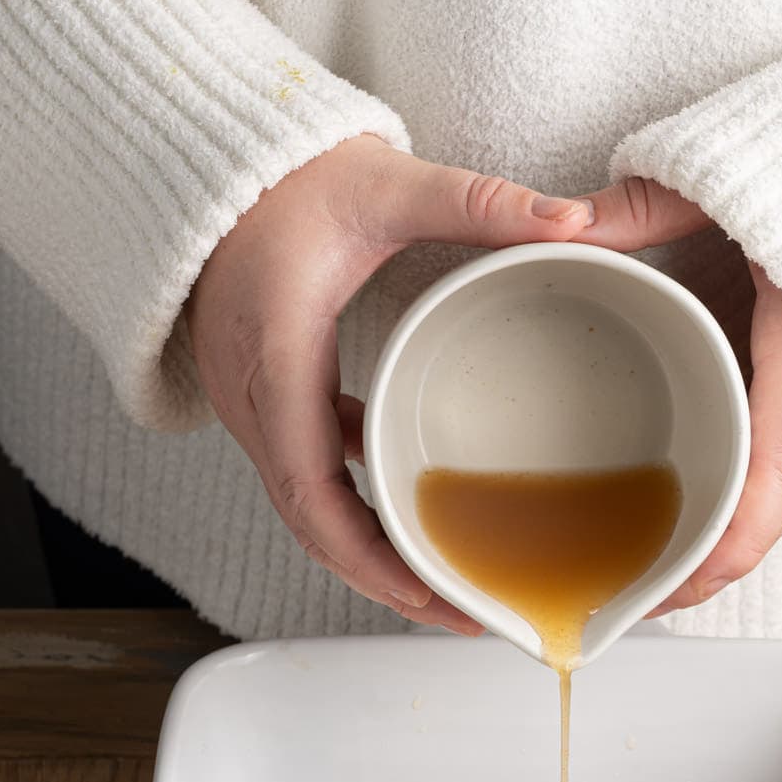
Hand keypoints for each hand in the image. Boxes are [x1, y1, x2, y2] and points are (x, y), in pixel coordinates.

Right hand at [186, 135, 593, 629]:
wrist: (211, 169)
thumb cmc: (286, 179)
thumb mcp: (384, 184)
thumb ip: (476, 202)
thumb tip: (570, 220)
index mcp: (276, 360)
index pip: (310, 488)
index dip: (364, 553)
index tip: (425, 590)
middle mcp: (255, 400)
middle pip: (312, 523)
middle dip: (384, 578)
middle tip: (465, 613)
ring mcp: (255, 407)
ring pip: (310, 509)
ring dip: (373, 554)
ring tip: (449, 587)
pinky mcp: (270, 401)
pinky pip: (310, 478)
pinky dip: (358, 511)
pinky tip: (413, 516)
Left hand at [576, 177, 781, 611]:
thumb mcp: (731, 175)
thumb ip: (648, 203)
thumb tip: (564, 229)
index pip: (777, 464)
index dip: (732, 540)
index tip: (679, 585)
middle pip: (781, 499)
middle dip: (716, 563)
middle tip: (640, 599)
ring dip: (732, 538)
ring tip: (659, 573)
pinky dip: (751, 498)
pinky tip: (701, 514)